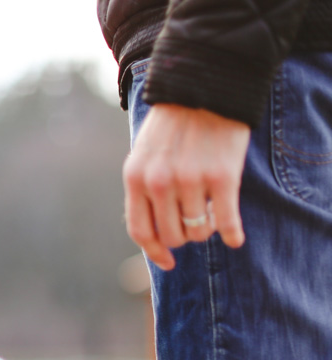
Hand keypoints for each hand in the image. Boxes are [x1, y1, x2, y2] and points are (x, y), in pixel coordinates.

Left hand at [123, 103, 250, 269]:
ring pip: (199, 231)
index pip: (140, 231)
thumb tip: (150, 233)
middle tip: (195, 223)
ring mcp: (191, 180)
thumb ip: (143, 189)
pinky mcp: (222, 175)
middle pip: (172, 235)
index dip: (154, 252)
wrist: (204, 86)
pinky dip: (232, 234)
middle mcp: (160, 182)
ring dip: (207, 229)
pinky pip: (227, 221)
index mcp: (136, 178)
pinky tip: (235, 238)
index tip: (168, 261)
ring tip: (212, 214)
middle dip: (184, 236)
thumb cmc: (172, 125)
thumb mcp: (143, 155)